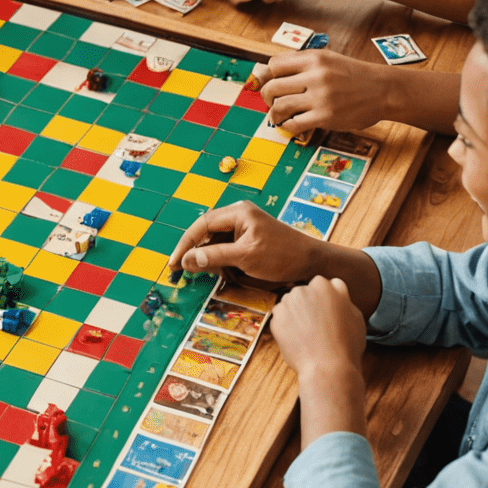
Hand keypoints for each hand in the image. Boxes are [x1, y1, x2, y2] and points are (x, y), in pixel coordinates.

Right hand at [168, 201, 328, 286]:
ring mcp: (244, 229)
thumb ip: (213, 257)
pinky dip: (221, 263)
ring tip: (209, 275)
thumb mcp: (245, 257)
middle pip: (206, 233)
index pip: (201, 225)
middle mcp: (239, 217)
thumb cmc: (283, 256)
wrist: (313, 264)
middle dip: (195, 253)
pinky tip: (223, 273)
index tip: (174, 263)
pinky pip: (227, 251)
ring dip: (209, 260)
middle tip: (180, 272)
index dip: (185, 244)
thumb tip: (185, 261)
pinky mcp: (249, 242)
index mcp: (238, 212)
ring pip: (215, 244)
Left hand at [256, 50, 395, 134]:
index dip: (269, 76)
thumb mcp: (328, 59)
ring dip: (274, 114)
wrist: (384, 90)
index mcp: (314, 58)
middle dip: (267, 96)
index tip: (271, 83)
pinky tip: (291, 125)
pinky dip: (288, 127)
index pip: (274, 64)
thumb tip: (270, 73)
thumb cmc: (354, 75)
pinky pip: (294, 124)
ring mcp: (320, 97)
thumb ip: (302, 64)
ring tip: (277, 116)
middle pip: (272, 87)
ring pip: (280, 106)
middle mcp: (316, 75)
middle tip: (270, 101)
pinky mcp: (326, 117)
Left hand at [268, 275, 365, 380]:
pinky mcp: (276, 317)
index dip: (326, 301)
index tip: (327, 314)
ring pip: (290, 304)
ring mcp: (287, 303)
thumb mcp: (355, 315)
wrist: (328, 367)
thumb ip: (342, 297)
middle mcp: (303, 289)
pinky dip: (286, 326)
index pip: (322, 286)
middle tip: (318, 326)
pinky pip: (280, 318)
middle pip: (304, 293)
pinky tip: (298, 339)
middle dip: (308, 305)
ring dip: (295, 314)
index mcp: (324, 285)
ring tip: (308, 335)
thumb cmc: (346, 345)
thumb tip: (335, 288)